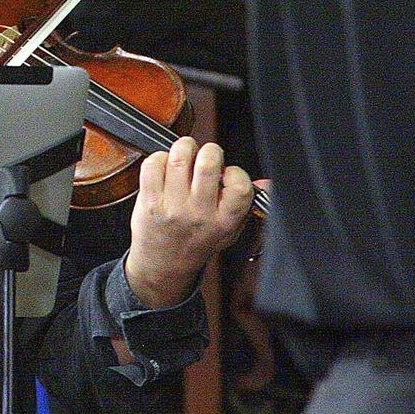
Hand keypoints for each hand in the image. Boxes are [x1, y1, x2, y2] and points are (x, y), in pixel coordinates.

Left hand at [125, 137, 253, 308]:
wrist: (163, 265)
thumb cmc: (197, 243)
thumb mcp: (229, 230)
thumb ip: (245, 205)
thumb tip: (265, 183)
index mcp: (224, 220)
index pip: (240, 185)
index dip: (235, 171)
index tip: (227, 173)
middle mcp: (199, 213)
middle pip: (207, 164)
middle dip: (209, 151)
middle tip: (204, 156)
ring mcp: (172, 206)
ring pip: (179, 159)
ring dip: (183, 148)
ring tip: (185, 156)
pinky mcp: (149, 201)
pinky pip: (152, 165)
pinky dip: (158, 157)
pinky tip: (164, 166)